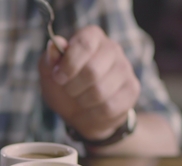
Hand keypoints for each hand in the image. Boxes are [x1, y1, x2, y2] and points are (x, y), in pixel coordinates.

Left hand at [38, 26, 140, 140]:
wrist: (79, 113)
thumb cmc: (63, 87)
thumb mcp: (49, 73)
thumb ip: (50, 58)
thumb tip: (55, 44)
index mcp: (91, 37)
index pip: (85, 44)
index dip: (69, 65)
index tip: (58, 78)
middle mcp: (112, 48)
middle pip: (92, 70)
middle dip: (73, 87)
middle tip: (69, 90)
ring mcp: (125, 68)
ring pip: (100, 90)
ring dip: (83, 100)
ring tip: (80, 98)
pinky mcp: (132, 89)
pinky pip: (109, 106)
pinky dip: (93, 112)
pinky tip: (92, 107)